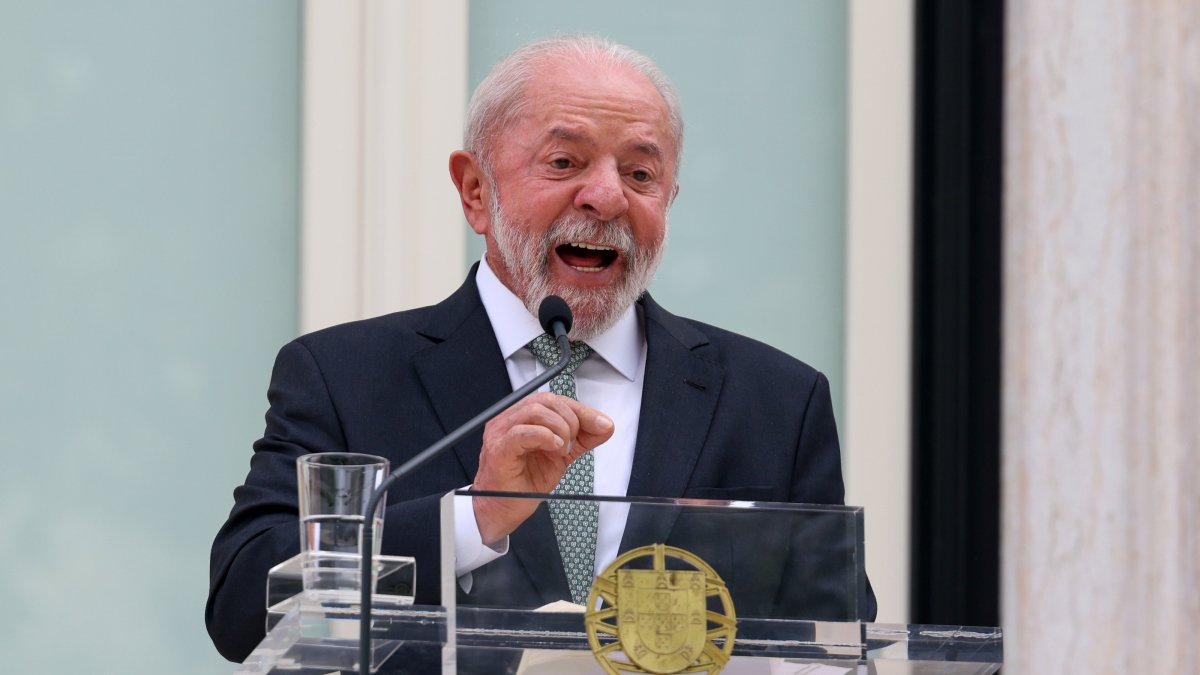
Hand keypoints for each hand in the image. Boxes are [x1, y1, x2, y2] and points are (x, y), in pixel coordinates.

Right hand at [472, 392, 614, 543]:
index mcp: (523, 417)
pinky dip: (544, 436)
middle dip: (570, 419)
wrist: (503, 510)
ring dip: (559, 430)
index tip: (601, 424)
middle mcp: (509, 420)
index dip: (580, 410)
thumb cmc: (524, 481)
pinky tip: (554, 448)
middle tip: (574, 443)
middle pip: (545, 400)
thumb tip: (605, 426)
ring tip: (562, 450)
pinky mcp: (499, 450)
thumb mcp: (561, 455)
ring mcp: (501, 433)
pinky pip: (521, 433)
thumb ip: (582, 438)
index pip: (554, 399)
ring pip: (535, 411)